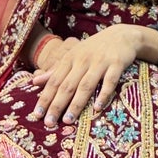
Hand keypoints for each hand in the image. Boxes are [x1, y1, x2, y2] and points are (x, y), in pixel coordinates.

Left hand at [29, 27, 146, 128]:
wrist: (122, 35)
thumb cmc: (95, 49)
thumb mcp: (74, 55)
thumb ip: (56, 70)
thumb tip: (34, 81)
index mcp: (70, 58)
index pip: (54, 81)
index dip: (45, 98)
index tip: (37, 114)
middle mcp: (83, 60)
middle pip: (67, 85)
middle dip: (57, 105)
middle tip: (49, 123)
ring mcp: (100, 62)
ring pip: (86, 85)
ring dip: (76, 104)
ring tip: (68, 120)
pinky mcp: (116, 64)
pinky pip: (110, 81)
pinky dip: (103, 94)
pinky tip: (98, 108)